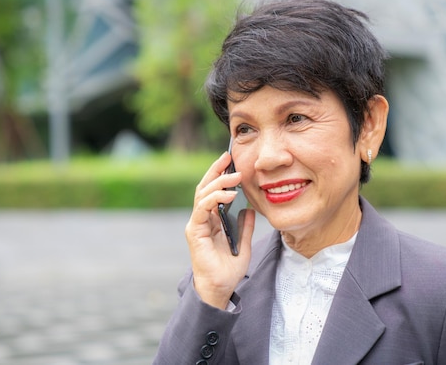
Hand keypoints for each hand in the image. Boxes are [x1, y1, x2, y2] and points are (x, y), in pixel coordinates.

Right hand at [185, 151, 255, 308]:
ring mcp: (196, 224)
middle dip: (215, 170)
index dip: (220, 174)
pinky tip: (230, 195)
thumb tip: (251, 209)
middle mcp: (201, 219)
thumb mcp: (244, 244)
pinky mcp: (195, 231)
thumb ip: (245, 226)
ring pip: (202, 194)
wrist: (220, 288)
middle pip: (205, 187)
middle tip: (228, 157)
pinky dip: (215, 199)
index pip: (212, 191)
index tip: (231, 160)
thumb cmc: (229, 269)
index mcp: (211, 220)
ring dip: (219, 182)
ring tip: (235, 176)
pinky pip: (202, 209)